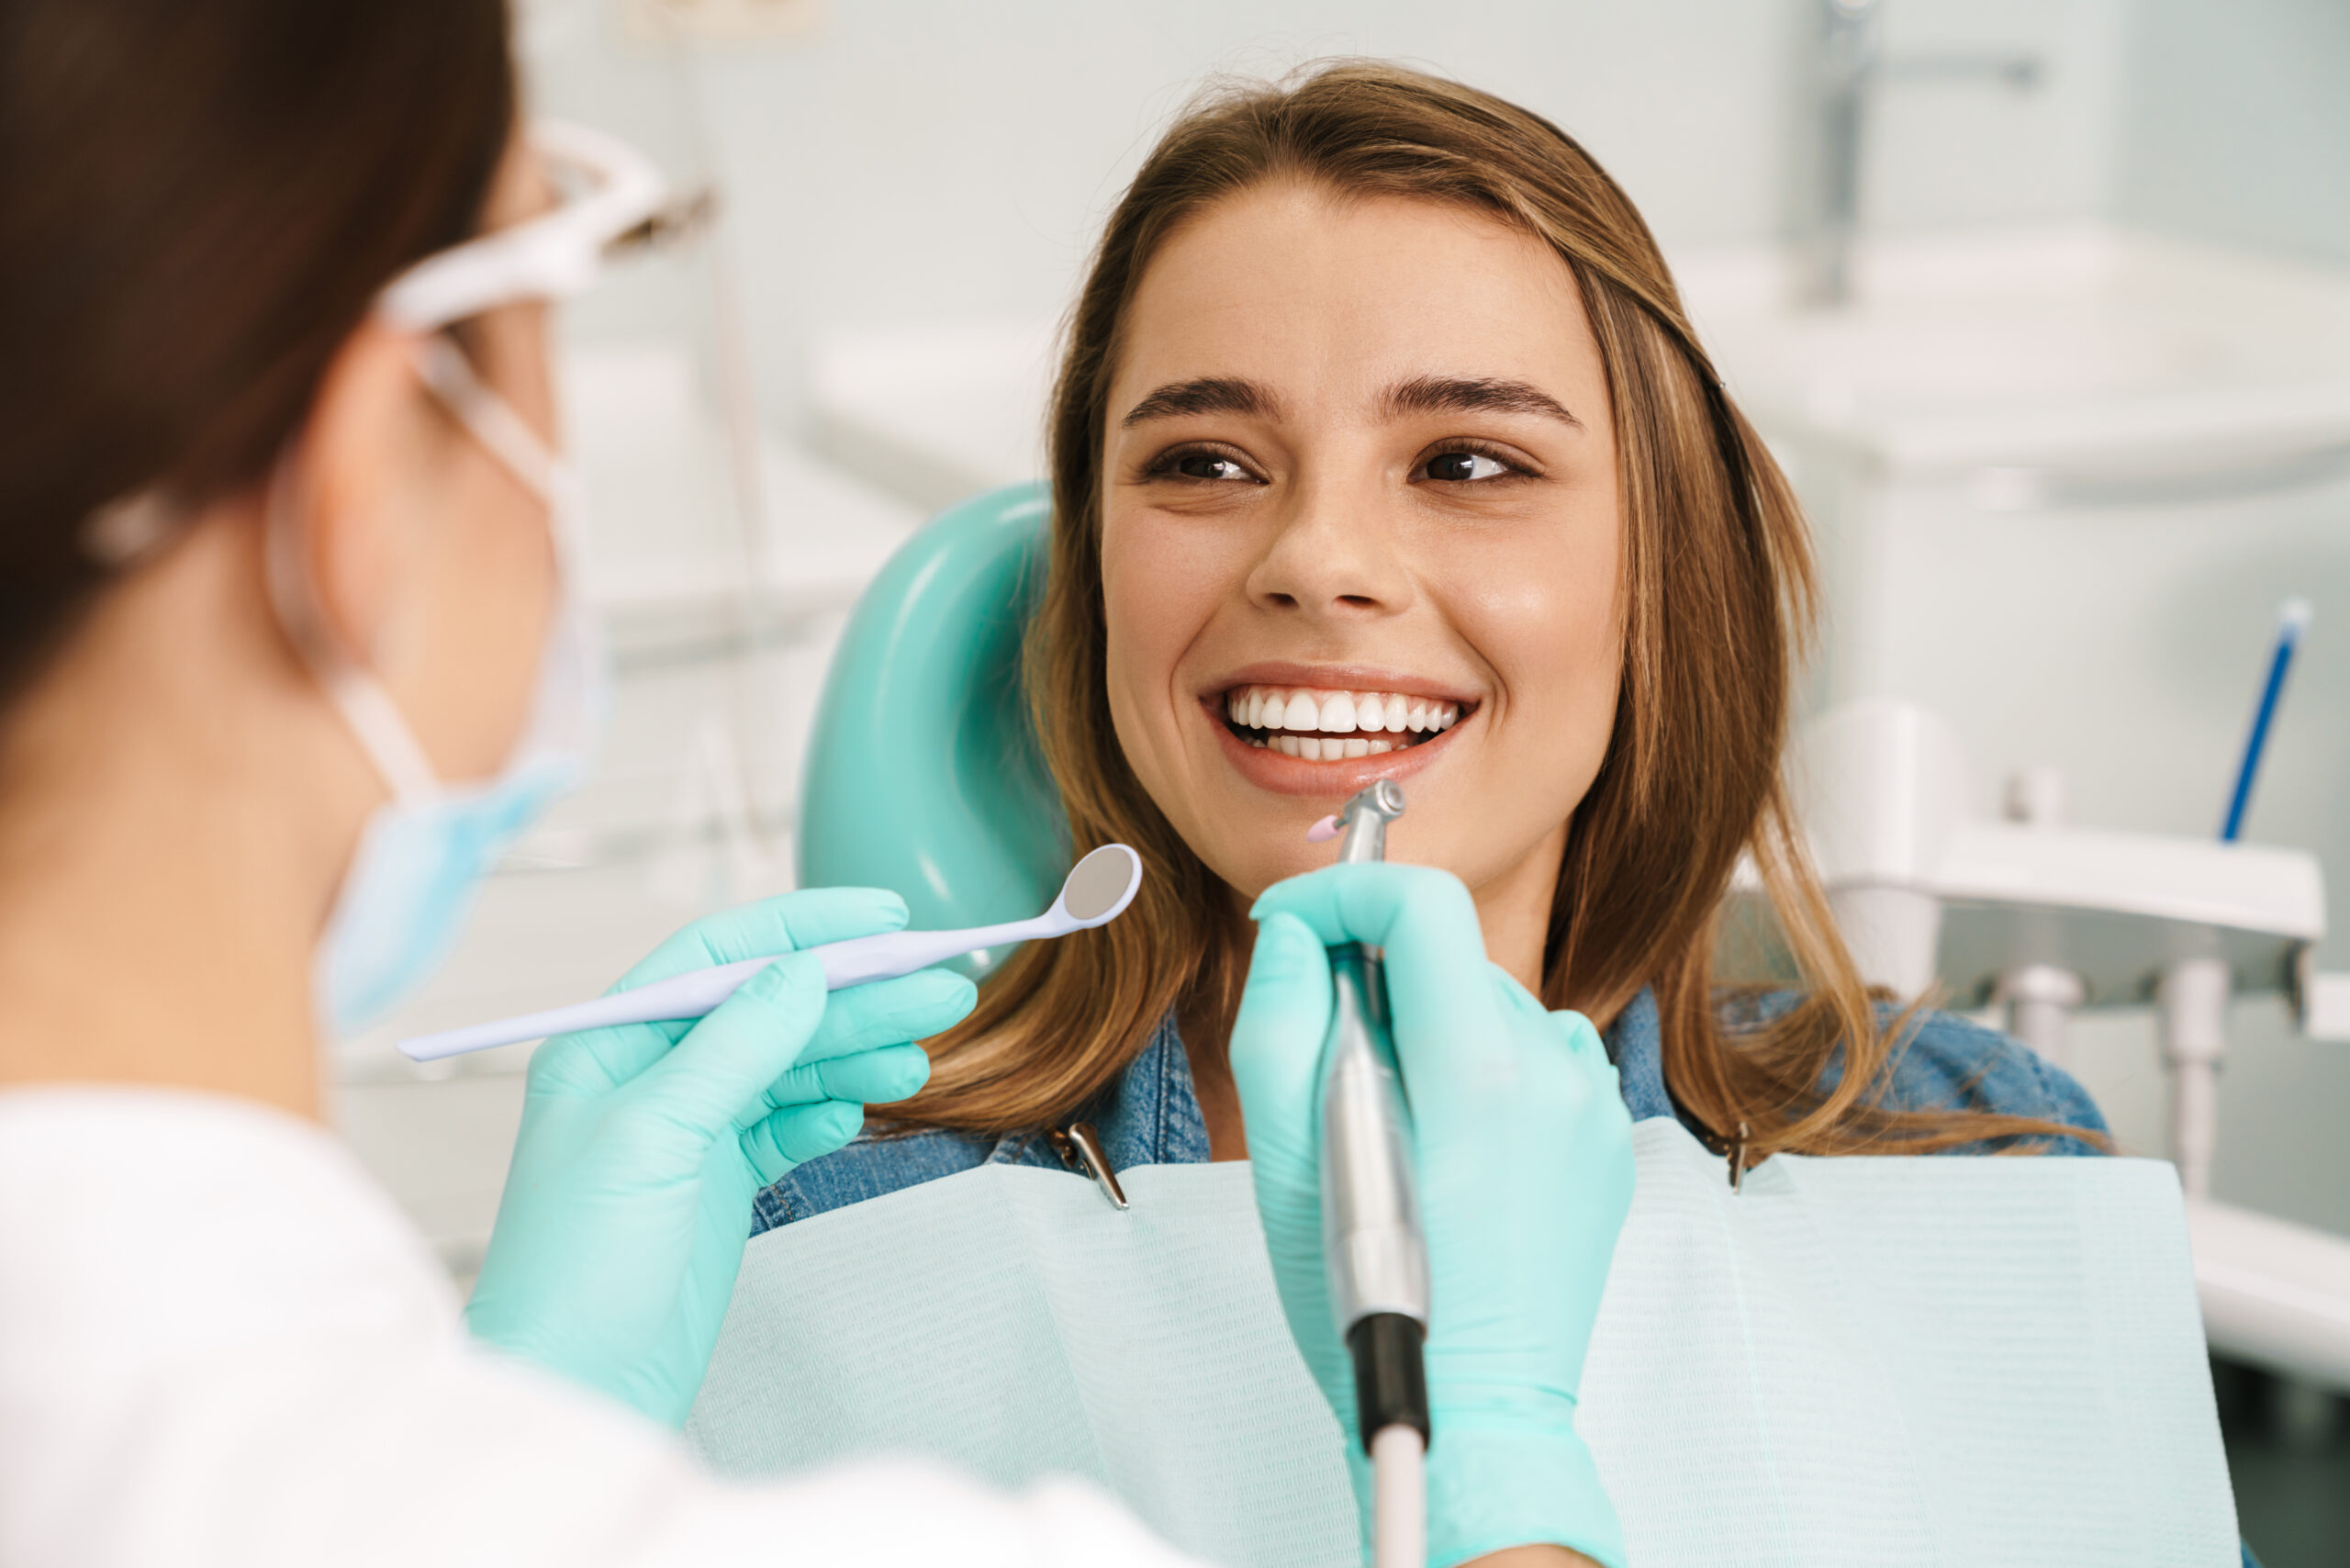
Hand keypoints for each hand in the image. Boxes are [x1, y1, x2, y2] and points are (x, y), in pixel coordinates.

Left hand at [463, 887, 975, 1425]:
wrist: (574, 1387)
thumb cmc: (578, 1266)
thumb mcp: (654, 1134)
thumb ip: (734, 1046)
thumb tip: (803, 969)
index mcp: (610, 1044)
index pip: (719, 956)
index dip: (804, 928)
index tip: (885, 920)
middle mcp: (648, 1076)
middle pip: (770, 1009)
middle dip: (856, 997)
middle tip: (943, 990)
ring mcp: (688, 1131)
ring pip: (789, 1066)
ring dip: (856, 1055)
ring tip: (922, 1058)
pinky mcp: (719, 1184)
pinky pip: (788, 1124)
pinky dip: (829, 1111)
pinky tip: (861, 1108)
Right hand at [1232, 864, 1632, 1567]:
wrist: (1474, 1416)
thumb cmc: (1371, 1308)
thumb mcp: (1288, 1165)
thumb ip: (1282, 1024)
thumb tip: (1296, 937)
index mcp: (1478, 1069)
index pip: (1423, 905)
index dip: (1344, 894)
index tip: (1292, 925)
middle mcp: (1553, 1070)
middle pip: (1449, 960)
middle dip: (1376, 982)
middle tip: (1326, 1062)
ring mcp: (1590, 1108)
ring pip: (1489, 1010)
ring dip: (1429, 1034)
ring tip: (1390, 1130)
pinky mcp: (1605, 1143)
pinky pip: (1534, 1062)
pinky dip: (1482, 1076)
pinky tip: (1451, 1153)